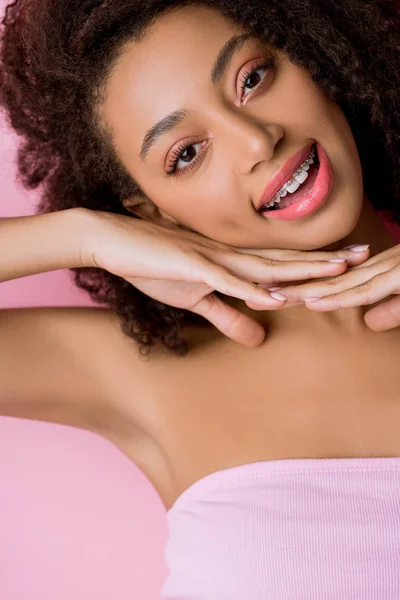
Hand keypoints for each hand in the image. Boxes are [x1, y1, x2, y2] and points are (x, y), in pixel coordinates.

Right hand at [82, 211, 369, 345]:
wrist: (115, 243)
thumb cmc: (156, 267)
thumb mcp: (196, 301)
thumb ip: (228, 317)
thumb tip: (258, 338)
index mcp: (233, 263)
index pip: (282, 266)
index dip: (315, 267)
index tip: (349, 266)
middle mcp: (230, 257)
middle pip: (285, 261)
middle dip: (325, 262)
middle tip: (364, 258)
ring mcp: (212, 259)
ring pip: (265, 268)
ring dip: (301, 271)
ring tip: (337, 272)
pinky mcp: (190, 267)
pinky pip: (226, 281)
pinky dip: (252, 290)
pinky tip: (277, 296)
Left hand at [271, 244, 399, 330]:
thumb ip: (391, 309)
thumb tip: (369, 321)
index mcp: (381, 268)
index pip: (335, 278)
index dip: (305, 283)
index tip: (275, 289)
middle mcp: (380, 266)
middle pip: (329, 277)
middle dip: (292, 284)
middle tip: (258, 290)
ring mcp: (390, 270)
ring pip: (339, 283)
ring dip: (305, 290)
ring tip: (273, 295)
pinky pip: (364, 291)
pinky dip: (337, 297)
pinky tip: (311, 302)